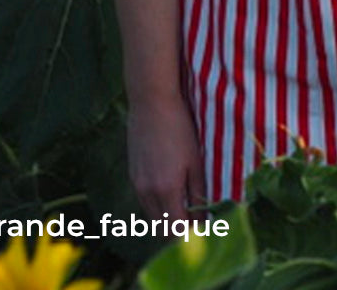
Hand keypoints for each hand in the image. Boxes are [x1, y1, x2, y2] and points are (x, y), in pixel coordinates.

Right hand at [126, 99, 206, 221]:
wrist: (152, 103)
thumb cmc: (180, 128)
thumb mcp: (195, 160)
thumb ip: (199, 191)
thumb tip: (204, 217)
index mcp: (166, 190)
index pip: (176, 230)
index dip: (191, 234)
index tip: (204, 230)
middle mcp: (147, 192)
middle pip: (161, 227)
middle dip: (178, 230)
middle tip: (196, 221)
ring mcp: (137, 183)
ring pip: (152, 215)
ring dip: (167, 218)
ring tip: (185, 206)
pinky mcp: (132, 174)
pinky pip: (144, 200)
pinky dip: (157, 204)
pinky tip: (170, 191)